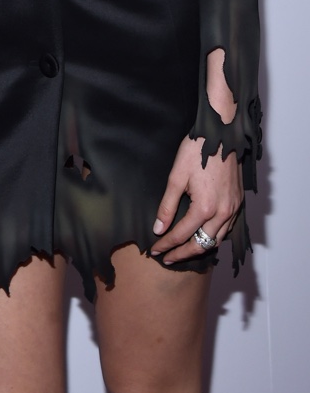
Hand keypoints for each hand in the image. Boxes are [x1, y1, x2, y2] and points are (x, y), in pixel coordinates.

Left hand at [150, 136, 242, 262]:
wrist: (220, 134)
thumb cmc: (196, 151)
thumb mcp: (176, 177)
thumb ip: (167, 206)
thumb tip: (159, 229)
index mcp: (206, 208)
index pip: (182, 235)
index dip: (167, 245)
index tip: (155, 250)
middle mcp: (223, 213)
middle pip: (202, 244)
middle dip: (183, 253)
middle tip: (167, 257)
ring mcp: (233, 209)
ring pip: (217, 239)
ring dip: (199, 248)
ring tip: (182, 250)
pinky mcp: (238, 202)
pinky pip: (227, 229)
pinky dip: (213, 237)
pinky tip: (202, 235)